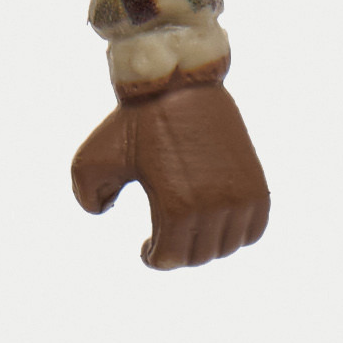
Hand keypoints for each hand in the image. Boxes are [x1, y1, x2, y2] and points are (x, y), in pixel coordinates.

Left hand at [70, 76, 270, 269]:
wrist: (181, 83)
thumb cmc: (136, 120)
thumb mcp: (93, 157)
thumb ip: (86, 196)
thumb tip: (102, 213)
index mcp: (176, 206)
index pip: (170, 259)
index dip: (154, 258)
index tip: (146, 249)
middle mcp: (213, 206)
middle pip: (199, 256)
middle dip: (179, 252)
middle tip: (166, 238)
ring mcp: (240, 195)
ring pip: (227, 246)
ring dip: (207, 244)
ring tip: (190, 228)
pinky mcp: (256, 183)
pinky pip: (254, 229)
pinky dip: (236, 233)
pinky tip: (217, 221)